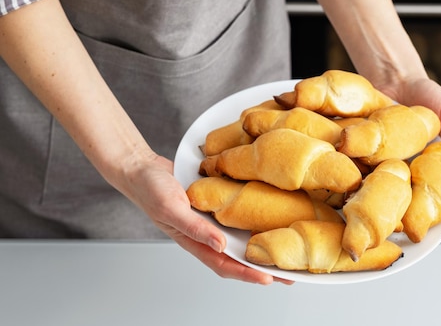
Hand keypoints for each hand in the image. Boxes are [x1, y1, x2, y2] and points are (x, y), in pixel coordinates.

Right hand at [118, 154, 293, 284]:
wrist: (144, 168)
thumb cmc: (151, 190)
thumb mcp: (171, 208)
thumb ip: (195, 228)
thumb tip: (220, 245)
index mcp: (194, 241)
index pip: (225, 265)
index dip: (247, 273)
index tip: (269, 278)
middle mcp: (206, 235)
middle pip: (239, 257)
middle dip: (264, 267)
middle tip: (291, 273)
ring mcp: (212, 222)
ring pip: (241, 239)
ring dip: (262, 246)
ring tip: (286, 250)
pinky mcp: (216, 206)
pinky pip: (237, 219)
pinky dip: (253, 222)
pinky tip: (269, 220)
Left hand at [375, 76, 440, 216]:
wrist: (396, 78)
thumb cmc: (428, 93)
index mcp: (437, 153)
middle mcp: (416, 160)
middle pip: (422, 188)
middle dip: (426, 205)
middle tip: (427, 223)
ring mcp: (395, 156)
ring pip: (399, 182)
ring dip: (400, 197)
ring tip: (402, 215)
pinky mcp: (375, 150)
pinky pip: (376, 166)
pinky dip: (376, 178)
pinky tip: (376, 191)